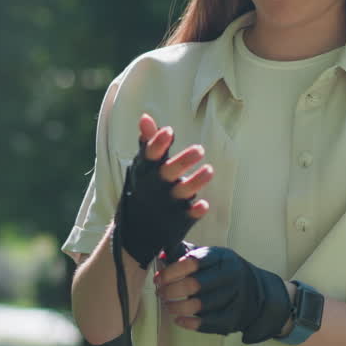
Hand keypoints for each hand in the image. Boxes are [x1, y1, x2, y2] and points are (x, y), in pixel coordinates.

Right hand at [117, 114, 212, 267]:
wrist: (137, 229)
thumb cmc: (145, 187)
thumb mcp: (143, 167)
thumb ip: (148, 142)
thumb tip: (145, 116)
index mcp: (146, 172)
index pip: (150, 155)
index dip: (158, 143)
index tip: (169, 131)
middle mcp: (155, 187)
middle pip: (167, 173)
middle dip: (182, 162)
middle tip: (200, 149)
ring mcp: (167, 205)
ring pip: (182, 193)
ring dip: (195, 182)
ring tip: (209, 170)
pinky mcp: (178, 220)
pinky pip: (188, 216)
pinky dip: (194, 211)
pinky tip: (203, 205)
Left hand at [155, 246, 290, 343]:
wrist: (257, 292)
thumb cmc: (223, 272)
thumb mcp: (210, 257)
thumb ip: (185, 253)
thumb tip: (161, 254)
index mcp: (223, 257)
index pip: (192, 262)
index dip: (170, 271)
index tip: (159, 279)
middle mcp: (231, 276)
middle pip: (194, 284)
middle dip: (170, 290)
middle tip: (161, 293)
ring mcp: (235, 297)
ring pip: (198, 305)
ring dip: (177, 307)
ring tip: (168, 305)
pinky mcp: (234, 318)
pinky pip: (207, 323)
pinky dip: (189, 323)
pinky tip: (179, 319)